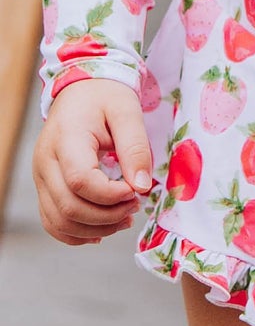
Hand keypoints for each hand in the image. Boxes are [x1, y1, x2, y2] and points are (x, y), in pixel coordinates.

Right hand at [32, 80, 153, 245]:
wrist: (81, 92)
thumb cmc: (105, 98)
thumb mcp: (127, 112)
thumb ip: (135, 148)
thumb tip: (141, 186)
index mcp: (65, 139)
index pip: (80, 180)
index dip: (111, 194)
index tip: (136, 190)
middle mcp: (45, 161)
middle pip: (69, 207)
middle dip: (108, 216)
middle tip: (136, 205)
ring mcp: (41, 177)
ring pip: (59, 221)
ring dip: (95, 228)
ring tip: (125, 217)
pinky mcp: (44, 187)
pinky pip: (53, 222)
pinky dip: (78, 233)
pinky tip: (104, 228)